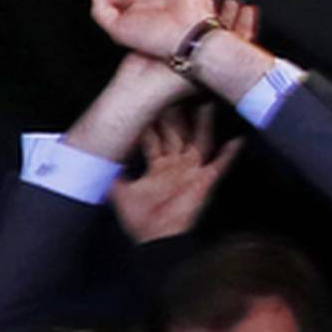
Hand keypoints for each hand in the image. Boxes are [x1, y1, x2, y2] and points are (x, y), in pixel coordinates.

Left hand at [111, 103, 242, 244]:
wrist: (156, 241)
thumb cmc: (140, 221)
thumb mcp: (119, 192)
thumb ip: (112, 173)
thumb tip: (95, 157)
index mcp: (158, 166)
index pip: (154, 137)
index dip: (150, 120)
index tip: (147, 99)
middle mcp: (176, 166)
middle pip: (177, 133)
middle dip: (176, 112)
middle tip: (175, 90)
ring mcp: (191, 172)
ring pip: (198, 141)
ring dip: (203, 124)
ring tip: (206, 103)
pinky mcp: (205, 183)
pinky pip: (220, 166)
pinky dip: (229, 154)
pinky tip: (237, 141)